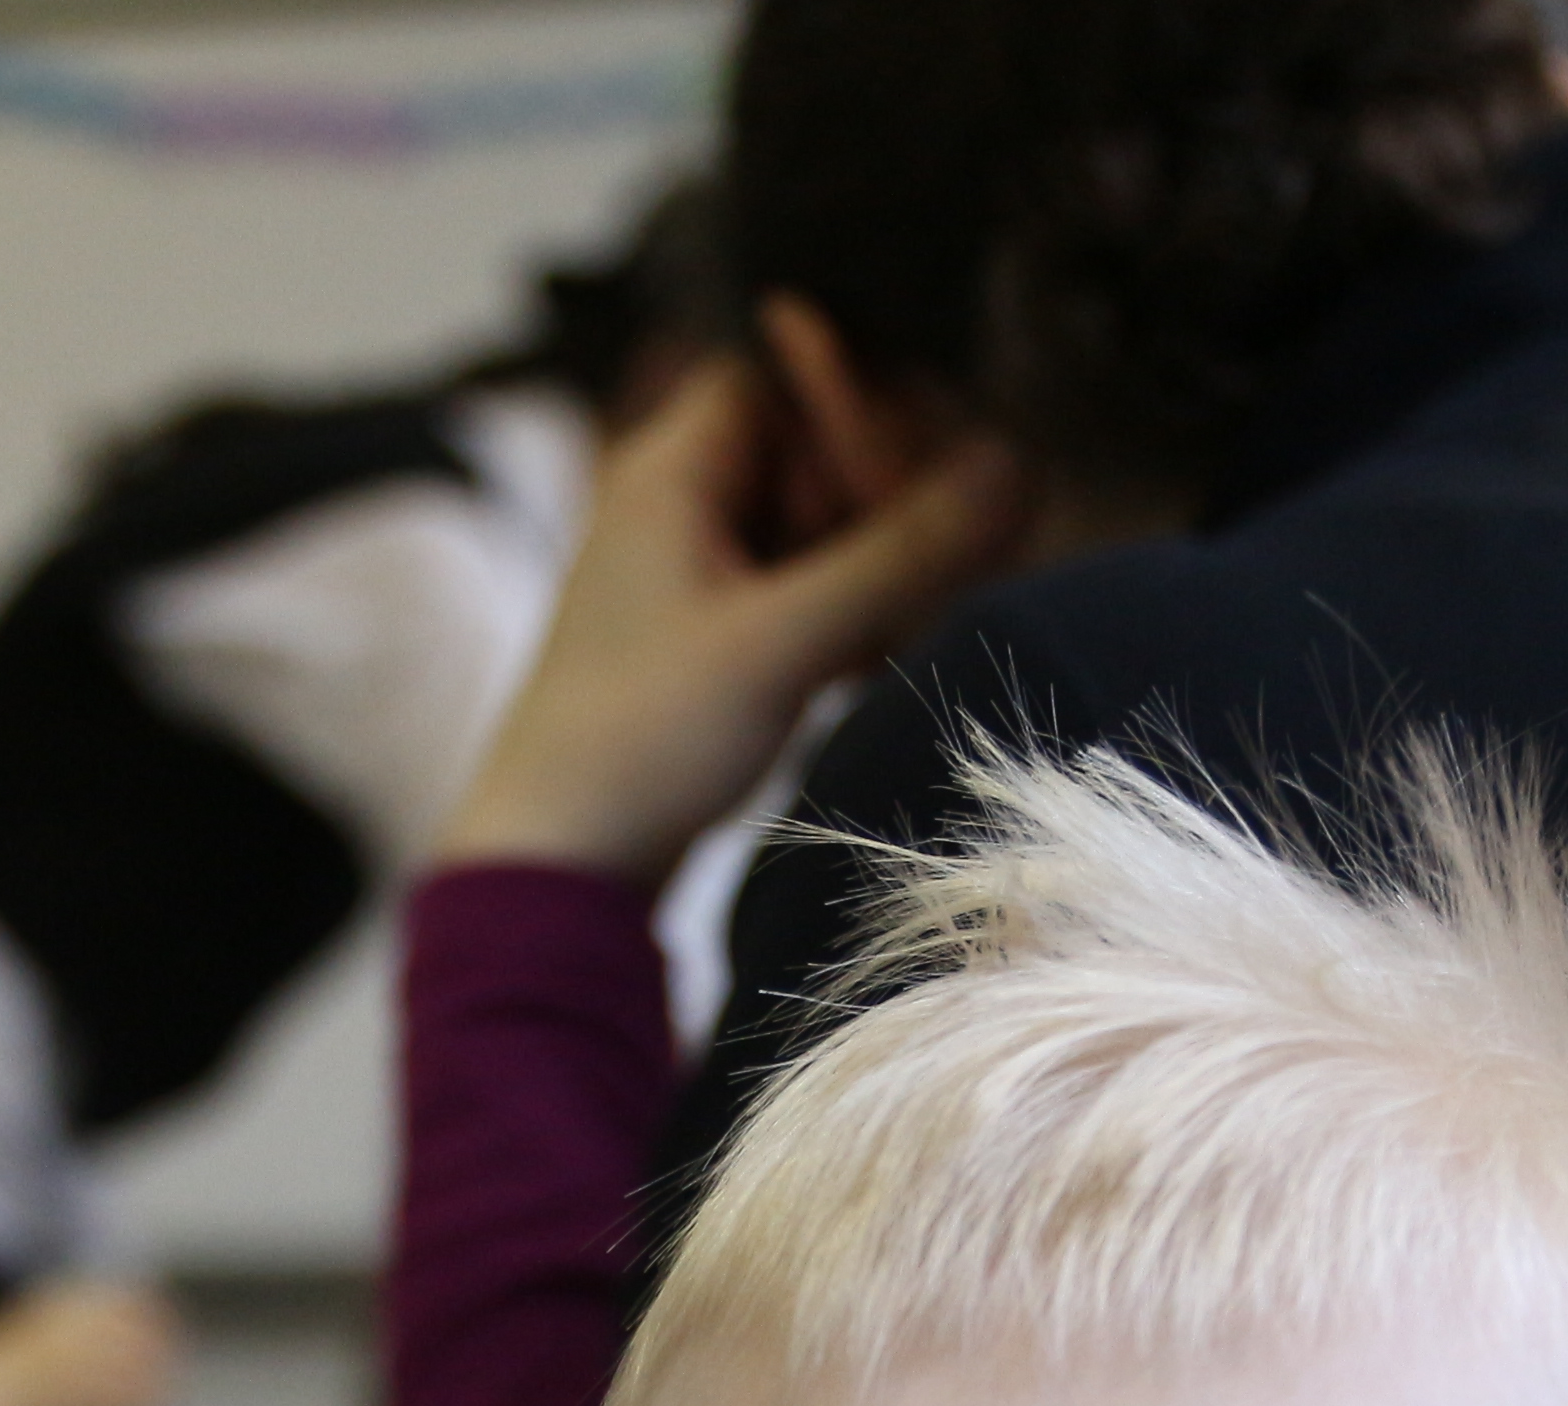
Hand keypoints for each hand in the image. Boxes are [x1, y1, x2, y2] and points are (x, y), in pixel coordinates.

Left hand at [434, 356, 1033, 890]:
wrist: (557, 868)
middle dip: (873, 502)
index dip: (848, 410)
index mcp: (667, 473)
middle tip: (933, 563)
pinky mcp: (702, 648)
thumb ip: (901, 553)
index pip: (775, 376)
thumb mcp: (786, 639)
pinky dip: (838, 620)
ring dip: (866, 570)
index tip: (909, 478)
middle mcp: (669, 510)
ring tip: (904, 627)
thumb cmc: (643, 739)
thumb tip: (1009, 465)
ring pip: (805, 534)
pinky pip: (791, 599)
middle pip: (801, 455)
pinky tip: (872, 669)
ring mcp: (684, 580)